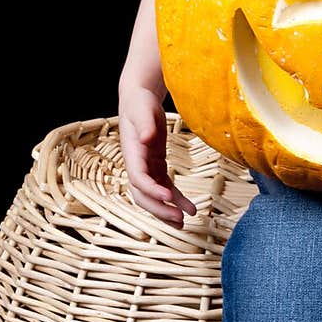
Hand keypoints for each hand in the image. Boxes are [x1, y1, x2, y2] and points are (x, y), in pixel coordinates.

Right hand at [118, 86, 197, 228]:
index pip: (138, 177)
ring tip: (184, 222)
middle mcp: (136, 165)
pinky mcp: (156, 167)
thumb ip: (146, 124)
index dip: (151, 189)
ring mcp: (145, 168)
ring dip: (167, 211)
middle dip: (159, 209)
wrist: (138, 100)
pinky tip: (190, 209)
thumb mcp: (143, 110)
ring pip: (153, 197)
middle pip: (143, 195)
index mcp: (132, 153)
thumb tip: (147, 138)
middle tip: (178, 219)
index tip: (168, 196)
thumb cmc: (140, 103)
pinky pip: (165, 188)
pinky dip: (176, 200)